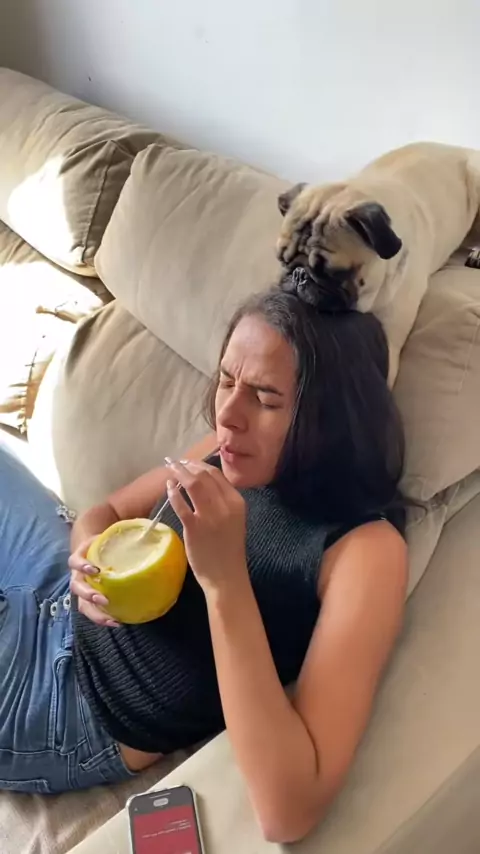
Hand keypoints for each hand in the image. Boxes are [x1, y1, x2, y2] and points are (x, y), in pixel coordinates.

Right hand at [69, 537, 120, 626]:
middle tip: (103, 599)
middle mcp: (78, 575)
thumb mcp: (112, 535)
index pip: (74, 561)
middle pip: (76, 587)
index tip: (95, 569)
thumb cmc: (107, 542)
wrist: (98, 547)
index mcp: (81, 556)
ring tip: (110, 619)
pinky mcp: (89, 600)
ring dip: (95, 612)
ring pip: (82, 604)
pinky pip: (92, 612)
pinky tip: (117, 622)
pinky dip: (102, 619)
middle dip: (88, 594)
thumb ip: (126, 532)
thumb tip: (151, 527)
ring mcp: (83, 589)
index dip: (81, 566)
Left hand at [165, 459, 246, 594]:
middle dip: (187, 465)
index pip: (216, 474)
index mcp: (237, 502)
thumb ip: (223, 501)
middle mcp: (225, 505)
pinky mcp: (194, 527)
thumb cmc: (229, 550)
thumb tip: (203, 483)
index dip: (199, 465)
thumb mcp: (234, 520)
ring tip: (170, 469)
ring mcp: (209, 516)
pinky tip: (168, 488)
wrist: (227, 576)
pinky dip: (173, 493)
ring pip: (192, 484)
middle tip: (175, 463)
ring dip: (179, 473)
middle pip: (203, 475)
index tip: (188, 462)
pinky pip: (181, 504)